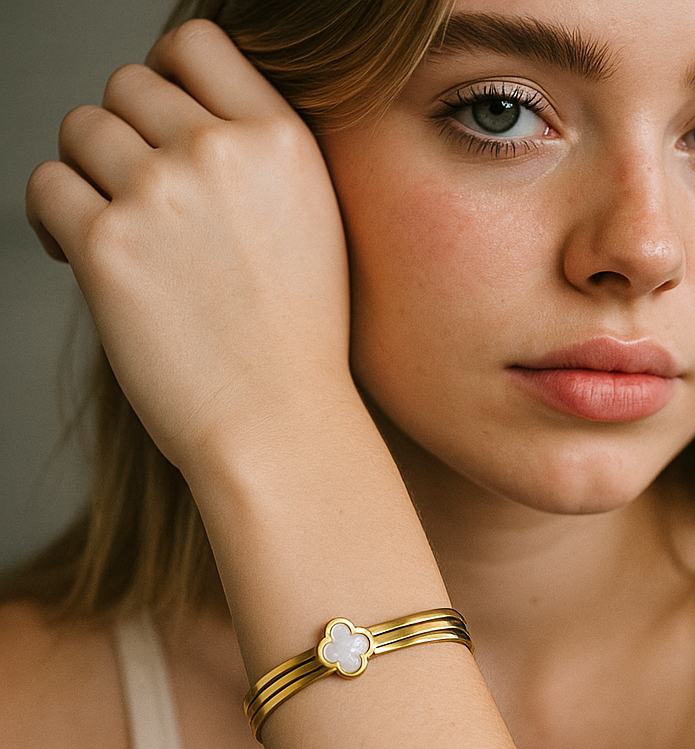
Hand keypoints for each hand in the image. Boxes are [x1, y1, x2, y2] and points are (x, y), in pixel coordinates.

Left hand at [25, 20, 351, 476]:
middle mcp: (222, 153)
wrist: (281, 424)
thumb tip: (173, 116)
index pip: (197, 43)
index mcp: (283, 141)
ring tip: (108, 229)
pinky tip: (74, 254)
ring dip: (86, 174)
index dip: (167, 73)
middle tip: (134, 194)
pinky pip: (46, 185)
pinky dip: (50, 217)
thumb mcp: (314, 227)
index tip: (159, 121)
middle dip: (124, 135)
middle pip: (127, 85)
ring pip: (80, 128)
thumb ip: (257, 159)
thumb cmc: (296, 342)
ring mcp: (162, 194)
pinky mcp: (107, 244)